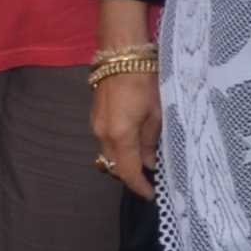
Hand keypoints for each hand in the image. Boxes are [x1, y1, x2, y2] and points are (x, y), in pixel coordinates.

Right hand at [93, 66, 158, 195]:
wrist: (121, 55)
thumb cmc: (144, 81)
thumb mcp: (155, 114)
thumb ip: (150, 141)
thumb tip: (149, 163)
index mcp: (120, 136)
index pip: (128, 172)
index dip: (139, 187)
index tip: (151, 195)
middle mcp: (103, 135)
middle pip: (115, 166)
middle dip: (132, 174)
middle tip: (151, 176)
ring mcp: (96, 126)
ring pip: (109, 154)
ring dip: (125, 160)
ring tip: (145, 157)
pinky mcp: (94, 117)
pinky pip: (106, 141)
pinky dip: (119, 146)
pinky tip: (134, 140)